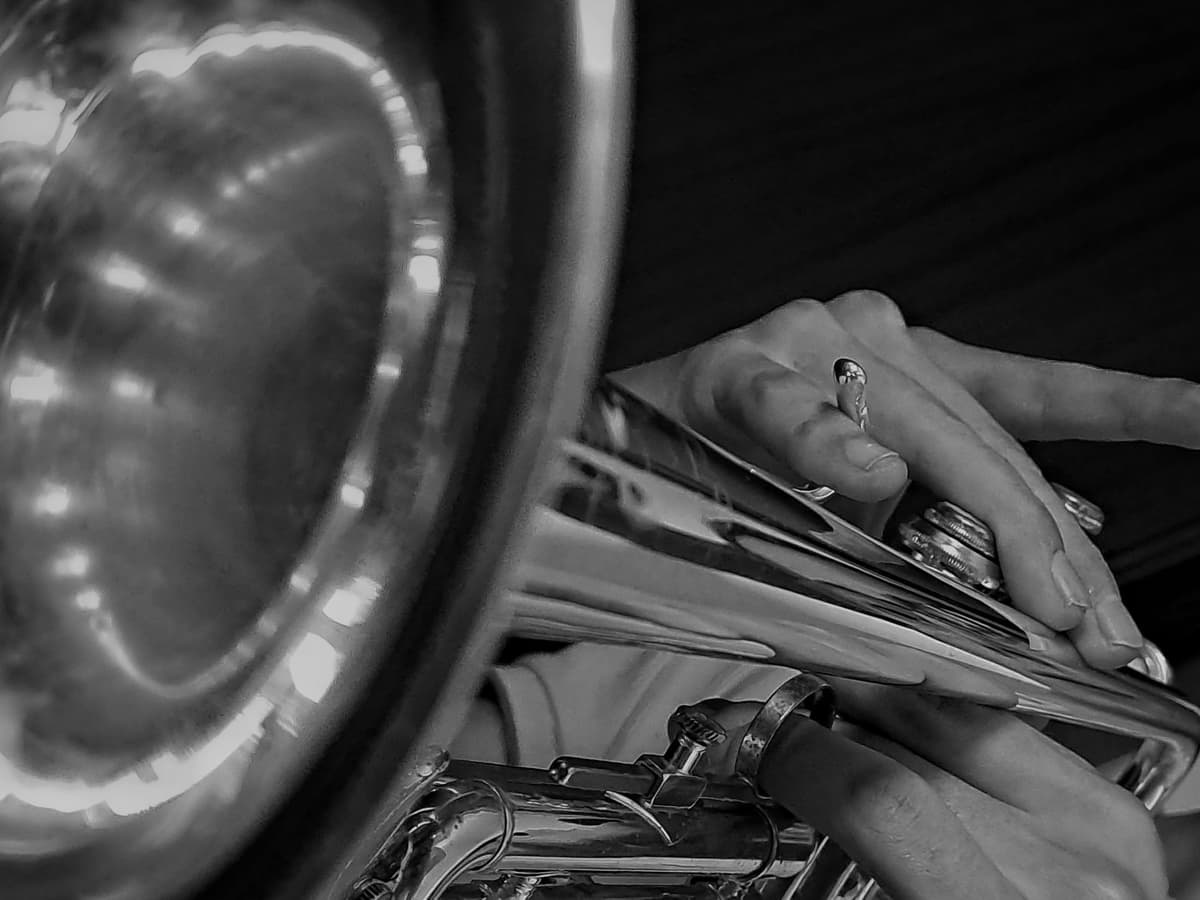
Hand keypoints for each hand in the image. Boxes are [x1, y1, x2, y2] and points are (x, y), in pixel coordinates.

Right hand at [613, 290, 1199, 667]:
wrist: (618, 446)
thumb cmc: (733, 470)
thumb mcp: (856, 497)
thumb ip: (936, 525)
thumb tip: (1032, 589)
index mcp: (912, 364)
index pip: (1040, 393)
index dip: (1134, 405)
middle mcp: (872, 335)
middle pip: (994, 444)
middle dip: (1054, 548)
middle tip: (1097, 632)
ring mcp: (806, 341)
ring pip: (924, 432)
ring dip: (987, 520)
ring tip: (1036, 598)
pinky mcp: (735, 367)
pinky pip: (787, 410)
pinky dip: (825, 445)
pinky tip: (862, 477)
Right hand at [701, 684, 1168, 899]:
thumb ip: (854, 864)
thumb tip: (791, 780)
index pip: (881, 800)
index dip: (801, 753)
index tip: (760, 742)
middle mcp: (1066, 872)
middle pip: (911, 749)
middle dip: (829, 728)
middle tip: (784, 736)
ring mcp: (1098, 832)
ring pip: (953, 719)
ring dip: (881, 709)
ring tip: (839, 725)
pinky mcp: (1112, 808)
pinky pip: (1000, 728)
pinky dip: (941, 724)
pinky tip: (909, 737)